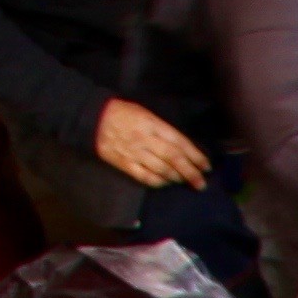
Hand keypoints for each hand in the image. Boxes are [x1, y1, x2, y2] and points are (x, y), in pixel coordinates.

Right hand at [93, 99, 210, 190]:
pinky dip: (158, 182)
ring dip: (176, 178)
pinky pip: (145, 177)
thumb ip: (163, 130)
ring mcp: (134, 153)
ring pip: (161, 169)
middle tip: (201, 183)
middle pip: (173, 158)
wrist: (92, 118)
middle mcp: (145, 139)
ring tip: (185, 181)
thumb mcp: (146, 114)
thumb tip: (184, 147)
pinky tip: (166, 183)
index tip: (206, 166)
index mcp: (152, 124)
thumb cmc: (123, 114)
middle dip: (191, 172)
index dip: (195, 156)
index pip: (179, 142)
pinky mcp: (124, 163)